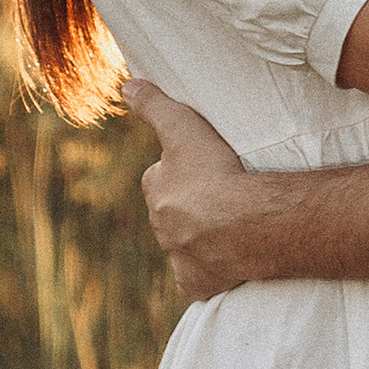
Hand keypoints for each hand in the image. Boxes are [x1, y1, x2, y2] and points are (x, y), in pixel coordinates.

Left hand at [129, 80, 288, 299]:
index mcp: (156, 191)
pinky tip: (225, 263)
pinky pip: (199, 278)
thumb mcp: (182, 126)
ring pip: (186, 245)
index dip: (179, 171)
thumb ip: (154, 106)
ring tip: (230, 227)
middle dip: (189, 206)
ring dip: (200, 238)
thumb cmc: (213, 172)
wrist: (242, 223)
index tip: (199, 167)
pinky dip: (208, 271)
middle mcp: (162, 226)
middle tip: (219, 196)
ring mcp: (179, 257)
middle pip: (173, 213)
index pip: (161, 178)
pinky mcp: (197, 283)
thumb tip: (127, 86)